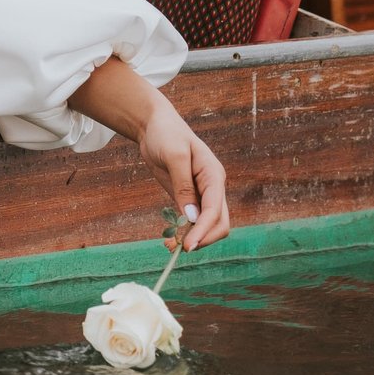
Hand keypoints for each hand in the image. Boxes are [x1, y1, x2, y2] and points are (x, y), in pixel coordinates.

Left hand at [134, 101, 230, 251]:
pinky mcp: (188, 197)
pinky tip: (170, 238)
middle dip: (203, 238)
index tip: (189, 246)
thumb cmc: (167, 134)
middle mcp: (213, 188)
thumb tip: (191, 216)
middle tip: (179, 248)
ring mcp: (201, 194)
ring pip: (207, 225)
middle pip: (219, 223)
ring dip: (194, 238)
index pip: (215, 211)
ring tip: (170, 246)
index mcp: (214, 176)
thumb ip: (183, 185)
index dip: (204, 231)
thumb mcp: (174, 156)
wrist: (155, 125)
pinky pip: (192, 220)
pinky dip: (185, 231)